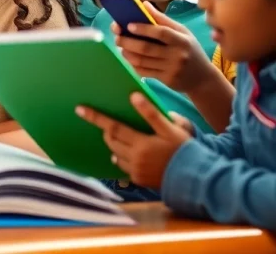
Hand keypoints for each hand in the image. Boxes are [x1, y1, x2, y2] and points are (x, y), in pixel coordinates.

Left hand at [76, 92, 191, 188]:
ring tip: (123, 138)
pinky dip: (122, 158)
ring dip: (115, 145)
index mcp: (141, 143)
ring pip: (115, 154)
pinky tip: (130, 153)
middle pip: (111, 141)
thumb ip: (151, 113)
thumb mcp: (170, 128)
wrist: (196, 178)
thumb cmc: (184, 149)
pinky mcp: (139, 180)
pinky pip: (123, 167)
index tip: (79, 109)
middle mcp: (134, 158)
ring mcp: (135, 171)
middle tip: (109, 124)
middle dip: (107, 131)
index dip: (96, 118)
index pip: (112, 127)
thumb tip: (134, 96)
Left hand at [110, 3, 212, 92]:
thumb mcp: (182, 33)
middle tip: (117, 37)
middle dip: (127, 41)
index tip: (128, 25)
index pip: (161, 32)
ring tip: (121, 47)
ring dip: (127, 53)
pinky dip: (133, 64)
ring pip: (142, 61)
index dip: (143, 28)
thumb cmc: (190, 50)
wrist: (203, 79)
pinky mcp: (166, 80)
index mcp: (182, 40)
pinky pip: (144, 72)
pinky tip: (130, 58)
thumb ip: (163, 20)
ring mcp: (171, 69)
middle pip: (146, 48)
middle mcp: (177, 55)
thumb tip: (144, 4)